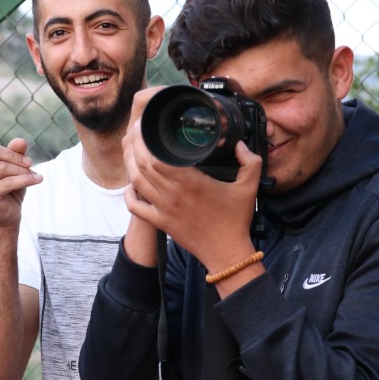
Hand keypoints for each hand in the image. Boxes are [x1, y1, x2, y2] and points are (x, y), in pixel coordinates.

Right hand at [0, 117, 42, 229]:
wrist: (10, 215)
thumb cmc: (12, 188)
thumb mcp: (16, 167)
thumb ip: (16, 152)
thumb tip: (20, 141)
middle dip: (15, 156)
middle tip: (30, 163)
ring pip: (4, 168)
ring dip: (23, 171)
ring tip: (34, 175)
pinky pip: (9, 182)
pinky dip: (27, 180)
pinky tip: (38, 179)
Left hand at [122, 102, 261, 269]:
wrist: (226, 253)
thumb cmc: (236, 220)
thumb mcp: (249, 187)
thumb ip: (250, 161)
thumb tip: (241, 144)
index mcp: (191, 182)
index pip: (158, 157)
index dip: (146, 140)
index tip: (145, 126)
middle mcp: (173, 194)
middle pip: (143, 165)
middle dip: (135, 145)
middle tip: (136, 130)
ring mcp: (164, 209)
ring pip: (136, 182)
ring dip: (129, 164)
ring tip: (131, 148)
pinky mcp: (160, 222)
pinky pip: (136, 207)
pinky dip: (128, 194)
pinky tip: (131, 184)